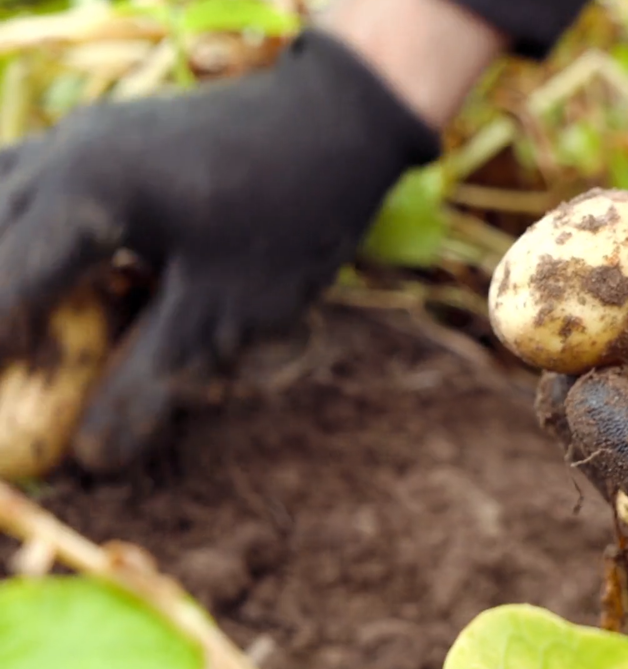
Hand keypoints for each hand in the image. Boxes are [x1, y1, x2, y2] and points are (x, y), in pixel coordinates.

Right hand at [0, 29, 440, 473]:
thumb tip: (93, 457)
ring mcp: (76, 137)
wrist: (341, 115)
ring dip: (8, 269)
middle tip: (19, 378)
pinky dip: (23, 237)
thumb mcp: (228, 311)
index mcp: (82, 197)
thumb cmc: (294, 213)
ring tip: (33, 338)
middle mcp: (61, 157)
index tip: (7, 432)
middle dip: (0, 323)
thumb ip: (151, 380)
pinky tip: (58, 283)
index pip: (0, 292)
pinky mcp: (99, 137)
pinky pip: (24, 187)